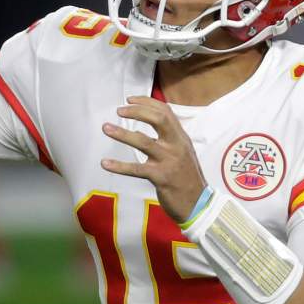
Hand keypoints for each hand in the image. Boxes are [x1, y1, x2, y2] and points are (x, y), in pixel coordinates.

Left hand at [101, 96, 207, 221]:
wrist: (198, 204)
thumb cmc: (186, 177)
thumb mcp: (183, 152)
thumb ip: (170, 137)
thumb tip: (152, 120)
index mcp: (181, 137)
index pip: (165, 111)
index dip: (146, 102)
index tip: (129, 99)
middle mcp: (177, 145)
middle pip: (159, 119)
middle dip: (137, 111)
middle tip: (119, 110)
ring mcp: (169, 161)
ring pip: (144, 142)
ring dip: (122, 134)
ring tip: (106, 127)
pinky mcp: (161, 178)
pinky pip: (136, 169)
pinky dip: (119, 166)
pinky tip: (105, 163)